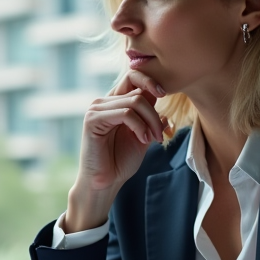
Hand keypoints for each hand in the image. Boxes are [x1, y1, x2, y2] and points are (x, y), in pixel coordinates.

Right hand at [65, 70, 169, 231]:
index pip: (133, 77)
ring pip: (134, 102)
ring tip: (153, 139)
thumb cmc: (120, 162)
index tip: (164, 94)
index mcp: (115, 103)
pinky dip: (139, 126)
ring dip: (151, 121)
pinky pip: (125, 114)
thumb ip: (151, 120)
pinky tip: (143, 140)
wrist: (105, 182)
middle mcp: (104, 101)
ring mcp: (97, 109)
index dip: (150, 81)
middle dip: (155, 114)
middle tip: (160, 135)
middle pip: (138, 91)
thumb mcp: (143, 137)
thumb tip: (166, 111)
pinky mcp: (92, 119)